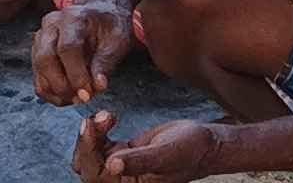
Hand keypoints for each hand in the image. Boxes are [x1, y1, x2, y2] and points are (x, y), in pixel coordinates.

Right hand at [32, 0, 139, 105]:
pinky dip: (51, 93)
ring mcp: (41, 38)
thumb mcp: (118, 40)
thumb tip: (97, 86)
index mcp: (72, 18)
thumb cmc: (110, 25)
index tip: (88, 93)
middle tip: (82, 98)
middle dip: (63, 85)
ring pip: (38, 71)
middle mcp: (51, 25)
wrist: (100, 12)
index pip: (67, 48)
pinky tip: (69, 96)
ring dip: (56, 91)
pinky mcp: (38, 53)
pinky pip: (38, 78)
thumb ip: (106, 62)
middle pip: (45, 59)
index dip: (76, 74)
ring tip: (78, 98)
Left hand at [74, 112, 223, 180]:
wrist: (205, 143)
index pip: (95, 175)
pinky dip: (99, 128)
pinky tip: (110, 116)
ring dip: (92, 133)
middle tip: (96, 117)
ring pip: (90, 153)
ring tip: (107, 115)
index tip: (90, 125)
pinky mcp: (123, 153)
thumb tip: (112, 166)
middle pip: (87, 165)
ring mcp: (122, 167)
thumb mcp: (165, 154)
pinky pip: (100, 144)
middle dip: (87, 140)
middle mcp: (123, 180)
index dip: (87, 150)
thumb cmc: (190, 150)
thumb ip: (139, 161)